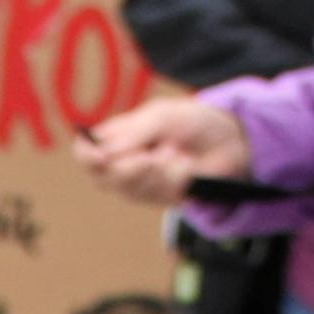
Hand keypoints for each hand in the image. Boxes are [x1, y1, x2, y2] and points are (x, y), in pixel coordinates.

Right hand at [76, 96, 250, 206]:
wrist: (228, 138)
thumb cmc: (190, 120)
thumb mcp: (162, 116)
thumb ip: (134, 133)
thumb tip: (104, 153)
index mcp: (115, 139)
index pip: (86, 153)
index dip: (86, 156)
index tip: (97, 155)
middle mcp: (122, 164)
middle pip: (104, 179)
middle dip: (127, 170)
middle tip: (148, 157)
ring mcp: (142, 184)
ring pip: (133, 190)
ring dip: (158, 171)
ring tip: (175, 150)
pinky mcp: (163, 198)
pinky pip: (160, 196)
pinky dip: (175, 178)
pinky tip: (186, 164)